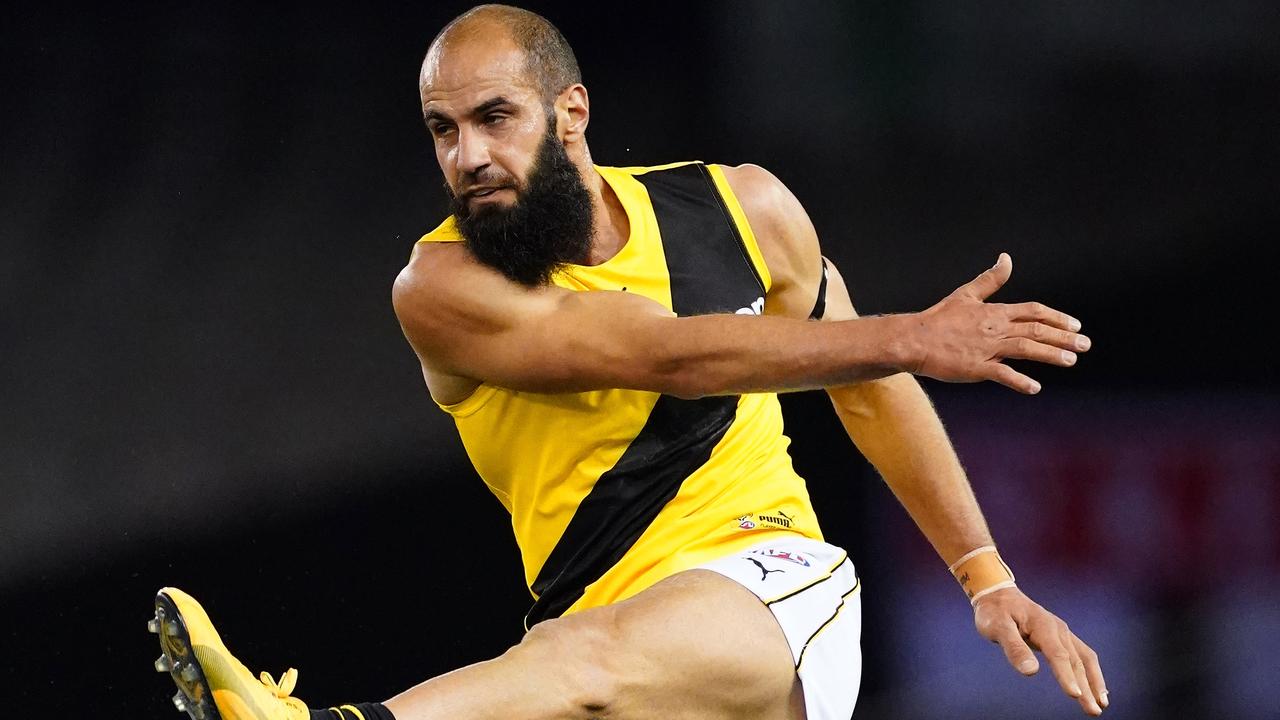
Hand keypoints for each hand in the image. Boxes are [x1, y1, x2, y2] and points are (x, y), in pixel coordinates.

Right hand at [909, 253, 1089, 393]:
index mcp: (994, 312)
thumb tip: (1006, 258)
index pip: (1033, 311)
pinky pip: (1002, 374)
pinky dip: (1019, 381)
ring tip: (1071, 360)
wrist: (913, 339)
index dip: (1057, 318)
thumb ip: (990, 280)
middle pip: (1036, 330)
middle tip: (1085, 345)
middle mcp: (995, 329)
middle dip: (1064, 337)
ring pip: (1026, 349)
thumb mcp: (966, 295)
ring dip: (1051, 355)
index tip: (1075, 326)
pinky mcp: (975, 368)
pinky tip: (1034, 387)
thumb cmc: (938, 319)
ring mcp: (986, 349)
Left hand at [974, 586, 1108, 715]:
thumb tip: (1031, 671)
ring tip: (1102, 704)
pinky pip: (1082, 656)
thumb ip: (1014, 648)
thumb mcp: (997, 627)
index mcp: (1043, 626)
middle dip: (1086, 687)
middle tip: (1094, 711)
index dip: (1067, 675)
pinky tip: (1096, 688)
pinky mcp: (1062, 638)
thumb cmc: (995, 612)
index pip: (1058, 654)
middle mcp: (1058, 629)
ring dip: (1095, 682)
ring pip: (1084, 659)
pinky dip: (1091, 672)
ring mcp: (1062, 633)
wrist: (997, 594)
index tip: (1075, 695)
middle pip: (1075, 661)